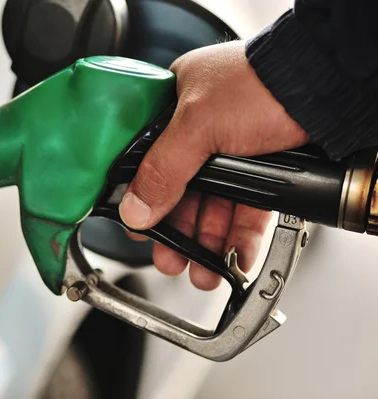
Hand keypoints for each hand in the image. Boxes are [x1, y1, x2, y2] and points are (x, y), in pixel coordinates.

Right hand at [119, 41, 307, 289]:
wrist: (327, 87)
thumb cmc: (263, 81)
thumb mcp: (198, 123)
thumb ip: (162, 169)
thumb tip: (134, 208)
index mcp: (175, 105)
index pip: (145, 159)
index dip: (141, 196)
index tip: (140, 227)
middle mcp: (201, 128)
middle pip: (179, 190)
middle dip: (177, 232)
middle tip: (171, 259)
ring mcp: (233, 150)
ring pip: (213, 205)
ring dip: (207, 242)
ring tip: (203, 270)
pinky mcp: (262, 167)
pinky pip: (246, 209)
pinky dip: (240, 236)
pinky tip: (236, 256)